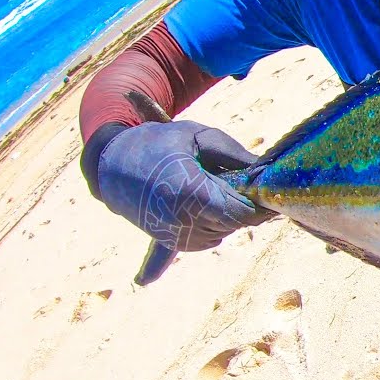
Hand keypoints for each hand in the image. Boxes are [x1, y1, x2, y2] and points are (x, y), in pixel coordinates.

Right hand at [92, 121, 269, 250]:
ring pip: (223, 232)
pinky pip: (205, 240)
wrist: (110, 162)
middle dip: (243, 205)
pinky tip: (176, 236)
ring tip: (206, 186)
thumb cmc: (158, 143)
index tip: (266, 189)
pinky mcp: (170, 242)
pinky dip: (210, 225)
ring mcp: (175, 235)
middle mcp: (183, 221)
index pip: (245, 213)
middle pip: (236, 223)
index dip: (260, 203)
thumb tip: (270, 172)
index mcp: (193, 194)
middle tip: (232, 180)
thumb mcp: (199, 137)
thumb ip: (237, 155)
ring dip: (225, 213)